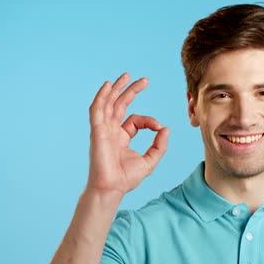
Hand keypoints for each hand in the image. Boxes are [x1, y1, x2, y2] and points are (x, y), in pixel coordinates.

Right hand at [86, 72, 168, 197]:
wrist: (112, 188)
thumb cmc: (126, 178)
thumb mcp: (150, 160)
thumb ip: (159, 145)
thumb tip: (166, 128)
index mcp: (121, 137)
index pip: (135, 120)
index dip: (150, 121)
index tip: (159, 127)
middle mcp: (111, 131)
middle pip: (120, 105)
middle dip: (131, 91)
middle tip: (144, 80)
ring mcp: (103, 130)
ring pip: (108, 104)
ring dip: (116, 89)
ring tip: (126, 76)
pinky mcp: (97, 131)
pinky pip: (97, 110)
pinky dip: (101, 97)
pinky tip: (108, 85)